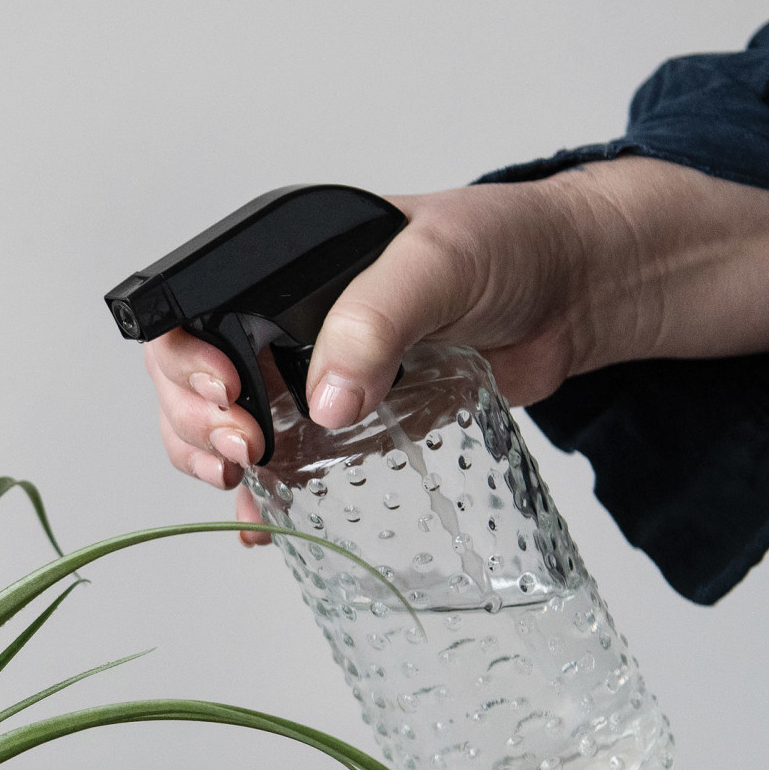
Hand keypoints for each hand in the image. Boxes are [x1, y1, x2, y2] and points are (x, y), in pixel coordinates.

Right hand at [141, 156, 768, 542]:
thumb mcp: (440, 262)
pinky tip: (267, 524)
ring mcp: (314, 376)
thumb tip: (325, 402)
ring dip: (219, 464)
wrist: (582, 290)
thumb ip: (378, 319)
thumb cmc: (513, 245)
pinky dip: (270, 500)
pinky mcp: (353, 424)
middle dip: (197, 425)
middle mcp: (284, 321)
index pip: (191, 313)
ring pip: (226, 430)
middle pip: (192, 381)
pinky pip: (290, 466)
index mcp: (285, 265)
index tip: (229, 400)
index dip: (186, 363)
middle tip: (243, 455)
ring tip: (246, 486)